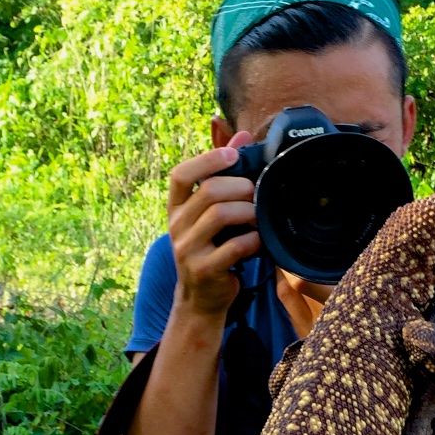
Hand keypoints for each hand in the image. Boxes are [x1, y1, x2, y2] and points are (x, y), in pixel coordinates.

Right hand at [167, 131, 260, 316]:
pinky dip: (253, 240)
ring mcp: (187, 249)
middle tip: (256, 194)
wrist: (201, 299)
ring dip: (249, 212)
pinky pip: (234, 246)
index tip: (233, 155)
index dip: (207, 160)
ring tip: (258, 218)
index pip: (180, 175)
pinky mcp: (204, 270)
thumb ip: (222, 175)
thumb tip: (240, 135)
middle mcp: (177, 226)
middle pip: (209, 192)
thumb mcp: (209, 214)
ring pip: (221, 215)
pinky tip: (258, 242)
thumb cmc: (211, 249)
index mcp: (176, 208)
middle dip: (240, 188)